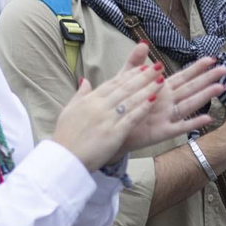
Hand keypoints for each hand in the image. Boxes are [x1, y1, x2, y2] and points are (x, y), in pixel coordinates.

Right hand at [50, 46, 168, 169]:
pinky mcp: (113, 134)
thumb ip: (80, 94)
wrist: (64, 158)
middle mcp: (99, 106)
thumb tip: (85, 80)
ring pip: (131, 100)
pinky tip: (154, 100)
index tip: (143, 67)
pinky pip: (131, 118)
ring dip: (148, 89)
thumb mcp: (68, 110)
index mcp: (89, 100)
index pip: (113, 83)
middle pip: (125, 88)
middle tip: (158, 67)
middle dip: (143, 77)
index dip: (130, 74)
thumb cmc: (65, 136)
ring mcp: (106, 119)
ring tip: (161, 80)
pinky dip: (143, 108)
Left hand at [120, 54, 225, 153]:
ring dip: (205, 96)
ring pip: (190, 104)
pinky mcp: (162, 132)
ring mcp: (167, 116)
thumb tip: (143, 43)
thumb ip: (135, 63)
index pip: (183, 76)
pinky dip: (194, 123)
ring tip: (220, 88)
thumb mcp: (124, 80)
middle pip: (192, 88)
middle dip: (208, 78)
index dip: (197, 68)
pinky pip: (181, 127)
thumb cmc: (121, 105)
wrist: (110, 128)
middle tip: (225, 70)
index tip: (211, 59)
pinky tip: (207, 119)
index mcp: (161, 88)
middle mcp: (168, 102)